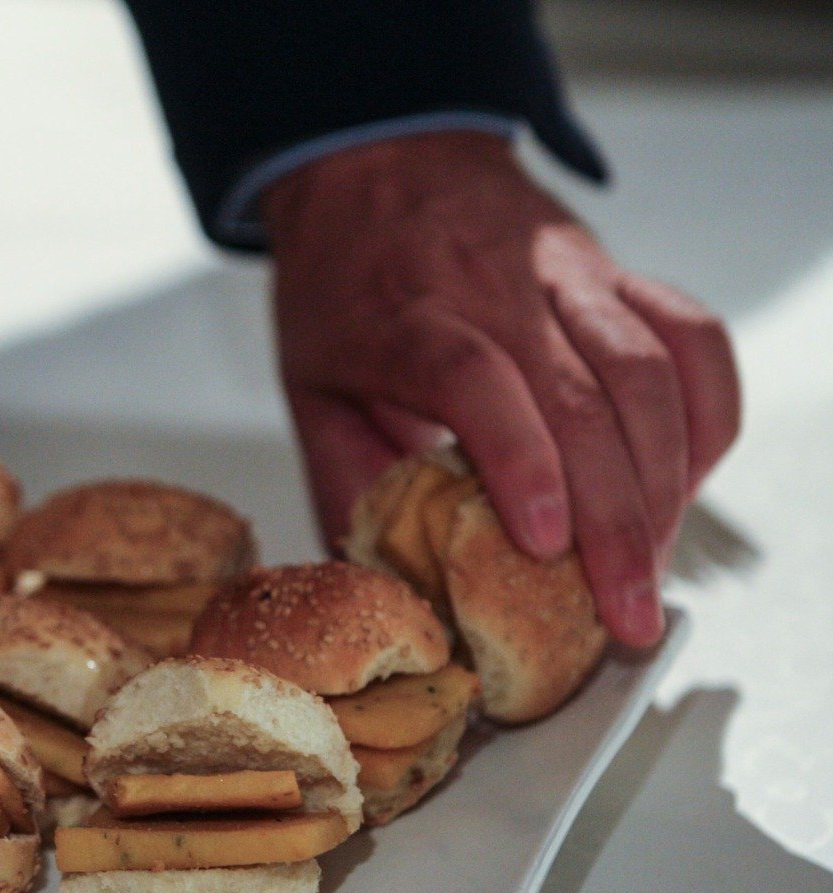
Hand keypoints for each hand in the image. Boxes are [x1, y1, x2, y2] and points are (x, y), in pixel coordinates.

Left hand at [263, 131, 739, 646]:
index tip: (543, 542)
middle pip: (584, 396)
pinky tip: (688, 482)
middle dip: (618, 519)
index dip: (519, 459)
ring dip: (668, 482)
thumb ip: (345, 484)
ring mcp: (569, 276)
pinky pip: (691, 337)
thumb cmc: (341, 283)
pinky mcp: (616, 272)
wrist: (376, 158)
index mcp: (408, 316)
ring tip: (654, 567)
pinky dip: (707, 414)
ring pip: (650, 372)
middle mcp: (497, 290)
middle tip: (625, 610)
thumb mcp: (309, 384)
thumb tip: (383, 586)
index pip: (476, 378)